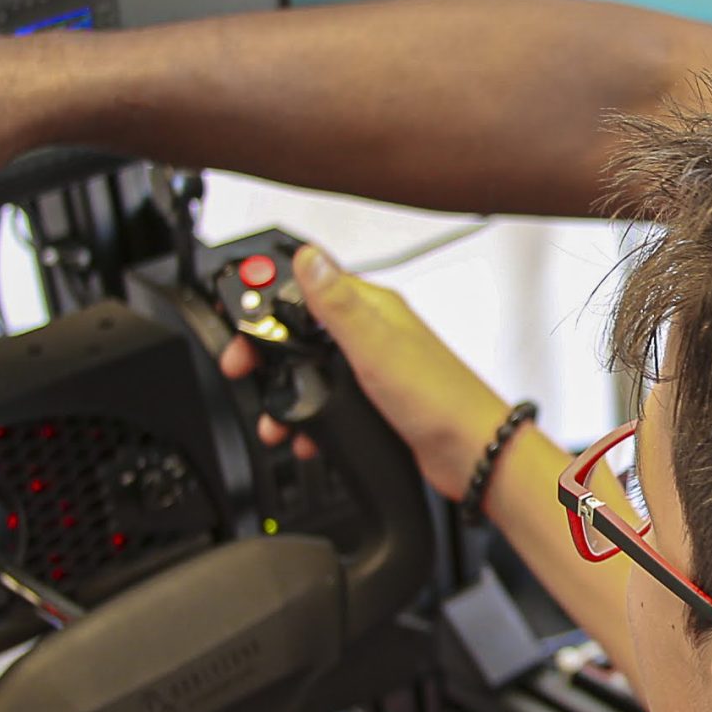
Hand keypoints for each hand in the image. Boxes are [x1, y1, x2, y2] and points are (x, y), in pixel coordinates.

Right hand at [220, 244, 511, 498]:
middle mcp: (373, 335)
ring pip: (313, 371)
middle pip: (302, 330)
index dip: (267, 299)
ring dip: (286, 393)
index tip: (238, 321)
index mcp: (373, 309)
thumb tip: (310, 256)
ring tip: (273, 416)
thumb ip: (338, 302)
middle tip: (244, 371)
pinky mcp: (376, 403)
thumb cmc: (440, 399)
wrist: (473, 454)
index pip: (308, 286)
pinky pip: (329, 403)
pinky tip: (306, 436)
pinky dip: (310, 419)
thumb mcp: (376, 347)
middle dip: (267, 353)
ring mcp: (374, 370)